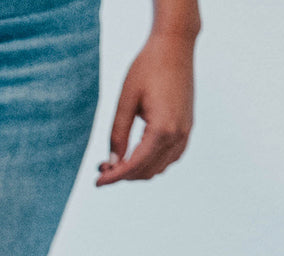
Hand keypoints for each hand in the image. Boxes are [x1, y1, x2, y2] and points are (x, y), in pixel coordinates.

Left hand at [97, 31, 195, 185]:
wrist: (175, 45)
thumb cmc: (147, 68)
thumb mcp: (125, 102)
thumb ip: (117, 135)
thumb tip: (112, 164)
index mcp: (163, 128)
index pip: (135, 165)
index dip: (114, 177)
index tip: (97, 182)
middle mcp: (178, 134)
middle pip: (146, 171)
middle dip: (122, 174)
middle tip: (102, 167)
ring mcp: (185, 131)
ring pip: (158, 168)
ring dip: (136, 171)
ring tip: (115, 162)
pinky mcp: (187, 127)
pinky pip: (170, 158)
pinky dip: (151, 163)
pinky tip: (134, 156)